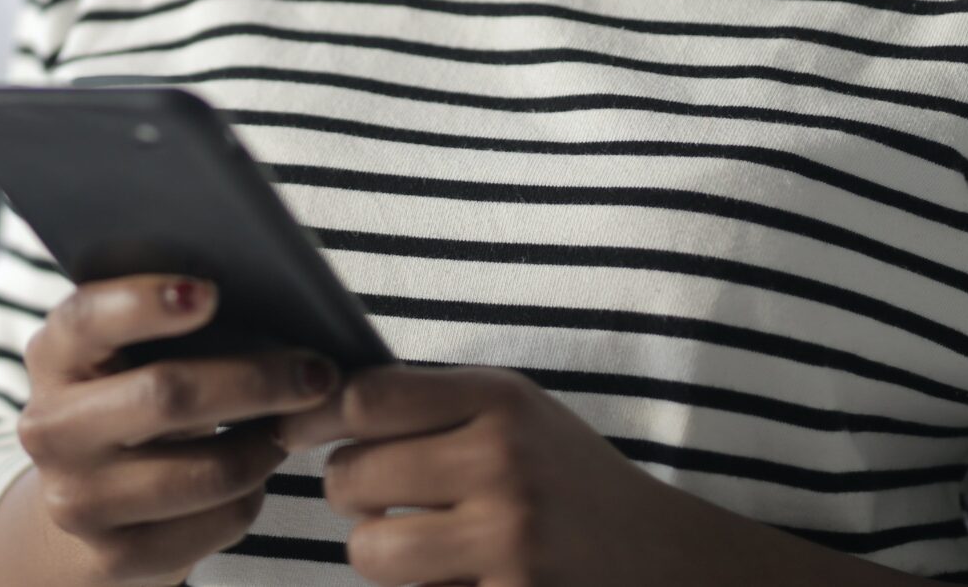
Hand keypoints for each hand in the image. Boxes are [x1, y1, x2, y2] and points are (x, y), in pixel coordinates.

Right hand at [14, 274, 345, 586]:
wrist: (89, 499)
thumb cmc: (134, 398)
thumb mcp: (130, 354)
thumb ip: (175, 322)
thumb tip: (276, 306)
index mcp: (53, 355)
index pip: (87, 318)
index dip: (145, 303)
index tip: (210, 293)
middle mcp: (50, 428)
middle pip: (166, 395)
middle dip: (256, 380)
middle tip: (318, 372)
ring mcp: (76, 500)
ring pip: (207, 471)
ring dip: (266, 445)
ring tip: (291, 424)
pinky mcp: (114, 557)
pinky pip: (218, 521)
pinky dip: (253, 494)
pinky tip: (255, 472)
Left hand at [273, 362, 678, 585]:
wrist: (668, 560)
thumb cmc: (568, 480)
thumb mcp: (516, 414)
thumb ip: (431, 404)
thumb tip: (317, 403)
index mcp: (501, 402)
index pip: (366, 398)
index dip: (316, 418)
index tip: (299, 432)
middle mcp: (503, 465)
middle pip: (352, 478)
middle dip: (348, 494)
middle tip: (374, 499)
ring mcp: (509, 543)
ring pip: (369, 552)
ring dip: (375, 554)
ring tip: (412, 545)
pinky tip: (455, 578)